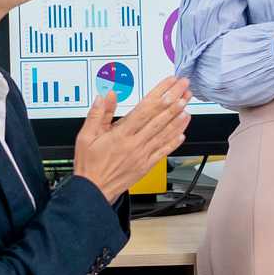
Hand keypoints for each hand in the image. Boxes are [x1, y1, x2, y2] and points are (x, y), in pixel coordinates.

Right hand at [73, 75, 190, 201]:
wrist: (93, 190)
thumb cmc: (89, 164)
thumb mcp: (86, 136)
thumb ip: (98, 114)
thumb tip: (106, 96)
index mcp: (120, 134)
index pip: (145, 109)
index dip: (160, 94)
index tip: (170, 84)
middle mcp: (134, 144)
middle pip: (159, 118)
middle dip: (174, 101)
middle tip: (185, 88)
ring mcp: (142, 155)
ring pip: (165, 133)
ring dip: (178, 118)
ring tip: (188, 105)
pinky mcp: (146, 166)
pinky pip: (163, 151)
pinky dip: (174, 142)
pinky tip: (182, 132)